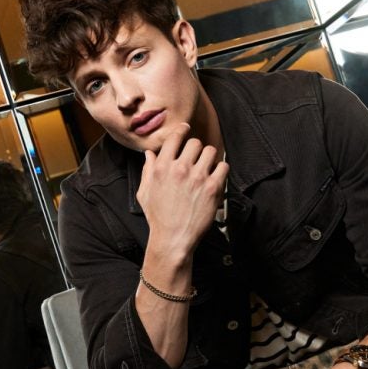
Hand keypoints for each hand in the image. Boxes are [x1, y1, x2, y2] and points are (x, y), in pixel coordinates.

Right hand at [137, 122, 228, 259]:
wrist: (173, 239)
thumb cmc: (158, 217)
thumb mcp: (145, 192)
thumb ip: (147, 170)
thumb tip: (149, 154)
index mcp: (162, 167)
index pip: (175, 137)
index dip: (182, 131)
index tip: (186, 129)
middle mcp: (180, 169)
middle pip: (195, 143)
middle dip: (196, 149)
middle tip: (197, 158)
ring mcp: (197, 178)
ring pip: (210, 151)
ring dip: (209, 158)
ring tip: (207, 167)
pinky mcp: (213, 188)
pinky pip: (223, 167)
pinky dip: (221, 170)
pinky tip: (216, 177)